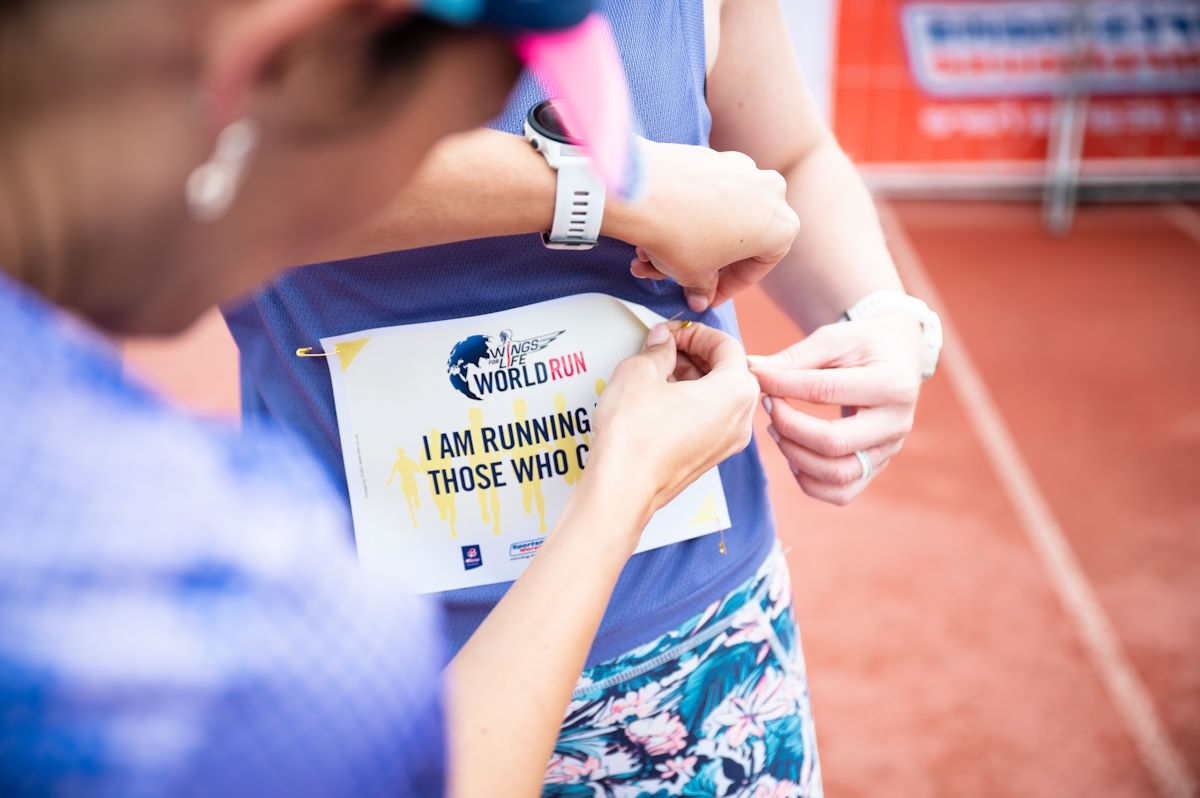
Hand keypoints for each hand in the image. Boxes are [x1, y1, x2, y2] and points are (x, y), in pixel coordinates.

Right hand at [589, 322, 759, 525]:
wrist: (622, 488)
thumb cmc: (634, 435)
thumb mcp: (639, 373)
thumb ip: (657, 349)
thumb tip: (662, 341)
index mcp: (734, 393)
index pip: (729, 347)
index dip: (699, 334)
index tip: (674, 333)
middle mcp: (740, 421)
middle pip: (730, 372)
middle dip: (699, 355)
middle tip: (667, 349)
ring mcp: (727, 444)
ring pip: (721, 398)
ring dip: (694, 378)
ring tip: (659, 372)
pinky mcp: (709, 458)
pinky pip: (711, 419)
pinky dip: (692, 402)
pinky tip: (660, 399)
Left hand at [603, 140, 799, 313]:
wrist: (642, 193)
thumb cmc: (679, 236)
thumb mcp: (695, 275)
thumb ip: (705, 288)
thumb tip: (701, 297)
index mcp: (781, 226)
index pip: (760, 265)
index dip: (730, 286)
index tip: (710, 295)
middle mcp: (770, 190)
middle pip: (738, 237)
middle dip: (706, 262)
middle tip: (684, 279)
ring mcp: (741, 167)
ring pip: (716, 215)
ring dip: (687, 240)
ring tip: (653, 259)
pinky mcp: (711, 156)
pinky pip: (702, 194)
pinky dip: (683, 215)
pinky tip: (655, 231)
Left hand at [748, 310, 924, 505]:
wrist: (899, 356)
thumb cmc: (864, 343)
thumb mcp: (835, 338)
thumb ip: (795, 357)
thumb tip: (751, 368)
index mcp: (891, 384)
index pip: (826, 391)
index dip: (783, 384)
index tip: (756, 375)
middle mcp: (896, 423)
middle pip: (833, 443)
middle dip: (789, 426)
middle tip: (768, 405)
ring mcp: (889, 450)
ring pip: (837, 474)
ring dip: (794, 455)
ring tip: (776, 429)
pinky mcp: (877, 467)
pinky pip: (841, 493)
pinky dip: (809, 481)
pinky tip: (793, 454)